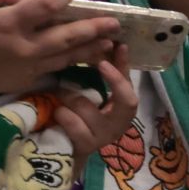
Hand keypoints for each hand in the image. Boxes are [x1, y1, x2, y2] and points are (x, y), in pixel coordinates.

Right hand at [0, 0, 121, 96]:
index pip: (42, 7)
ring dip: (92, 49)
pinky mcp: (27, 82)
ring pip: (67, 57)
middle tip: (116, 23)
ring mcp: (27, 68)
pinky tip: (90, 61)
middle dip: (94, 29)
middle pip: (66, 37)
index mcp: (8, 23)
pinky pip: (56, 72)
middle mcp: (23, 47)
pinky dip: (74, 66)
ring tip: (112, 42)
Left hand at [54, 47, 137, 166]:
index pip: (132, 90)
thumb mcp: (99, 90)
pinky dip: (61, 112)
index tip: (118, 47)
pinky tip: (56, 111)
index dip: (124, 71)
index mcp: (124, 111)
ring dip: (68, 95)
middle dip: (114, 81)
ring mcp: (102, 138)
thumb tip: (119, 43)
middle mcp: (118, 126)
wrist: (66, 146)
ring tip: (58, 92)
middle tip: (99, 63)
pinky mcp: (85, 146)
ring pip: (86, 106)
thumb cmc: (84, 114)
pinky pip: (71, 121)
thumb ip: (113, 71)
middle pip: (128, 102)